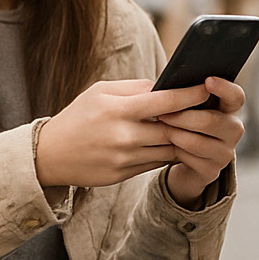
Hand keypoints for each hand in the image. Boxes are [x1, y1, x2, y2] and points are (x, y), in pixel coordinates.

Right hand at [35, 77, 213, 188]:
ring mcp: (124, 158)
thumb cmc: (78, 117)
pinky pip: (156, 163)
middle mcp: (123, 136)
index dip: (190, 95)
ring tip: (195, 128)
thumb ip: (135, 88)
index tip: (207, 88)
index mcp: (118, 110)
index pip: (164, 102)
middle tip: (208, 110)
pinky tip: (175, 144)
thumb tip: (167, 84)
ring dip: (184, 139)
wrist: (50, 155)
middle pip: (172, 129)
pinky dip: (169, 153)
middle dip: (192, 120)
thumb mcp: (100, 92)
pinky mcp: (123, 175)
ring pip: (168, 149)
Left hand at [160, 75, 244, 207]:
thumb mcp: (189, 107)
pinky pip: (190, 159)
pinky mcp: (212, 171)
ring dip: (175, 134)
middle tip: (161, 112)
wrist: (184, 160)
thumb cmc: (184, 124)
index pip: (236, 96)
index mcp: (230, 109)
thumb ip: (188, 94)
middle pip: (212, 121)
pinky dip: (175, 150)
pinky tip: (165, 145)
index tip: (207, 80)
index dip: (224, 88)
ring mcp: (225, 153)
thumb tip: (171, 80)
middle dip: (183, 117)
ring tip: (160, 127)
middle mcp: (233, 130)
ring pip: (197, 142)